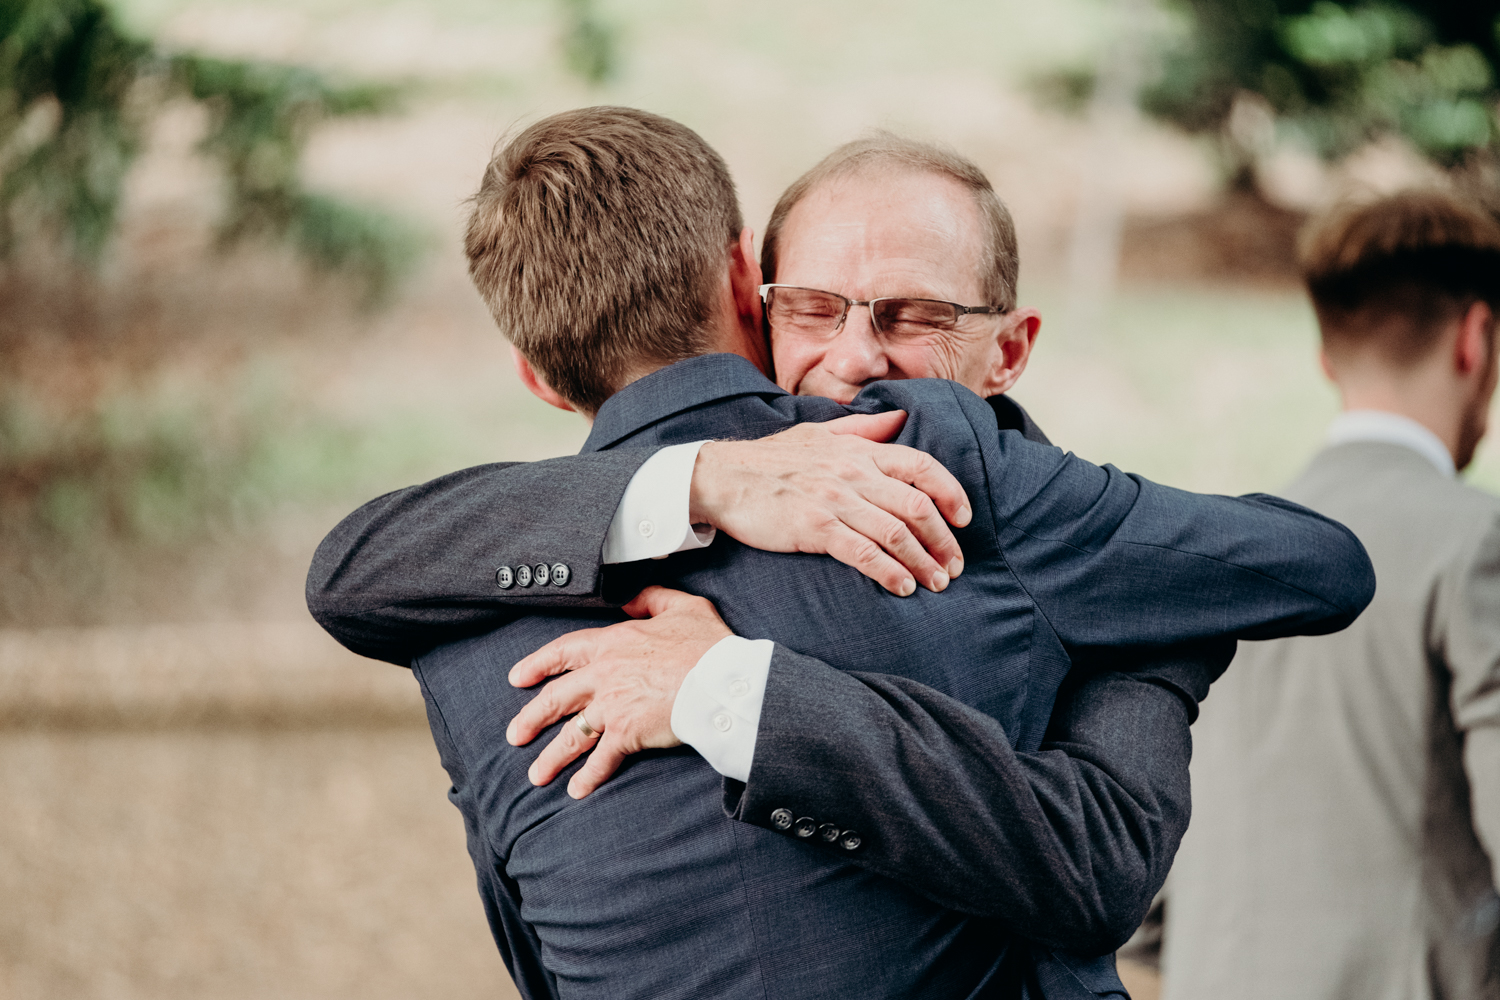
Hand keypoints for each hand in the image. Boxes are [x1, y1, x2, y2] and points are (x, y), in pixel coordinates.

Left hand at [505, 586, 731, 798]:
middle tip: (514, 735)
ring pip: (571, 734)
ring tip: (537, 775)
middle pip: (556, 698)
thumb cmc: (707, 645)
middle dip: (531, 718)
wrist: (720, 680)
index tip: (518, 677)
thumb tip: (631, 597)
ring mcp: (612, 706)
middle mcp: (604, 675)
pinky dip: (588, 777)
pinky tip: (576, 790)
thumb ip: (652, 598)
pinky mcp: (626, 733)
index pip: (563, 652)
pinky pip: (601, 759)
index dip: (537, 665)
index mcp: (612, 643)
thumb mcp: (682, 607)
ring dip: (551, 757)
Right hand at [690, 411, 971, 596]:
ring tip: (936, 582)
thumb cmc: (771, 459)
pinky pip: (863, 553)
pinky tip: (902, 588)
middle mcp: (853, 472)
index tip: (964, 518)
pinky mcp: (814, 527)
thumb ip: (863, 428)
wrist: (722, 476)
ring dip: (923, 562)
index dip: (951, 493)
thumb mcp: (819, 433)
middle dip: (944, 540)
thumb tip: (900, 418)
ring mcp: (834, 500)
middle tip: (955, 566)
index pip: (922, 466)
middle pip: (917, 506)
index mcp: (859, 449)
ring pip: (896, 533)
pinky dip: (889, 573)